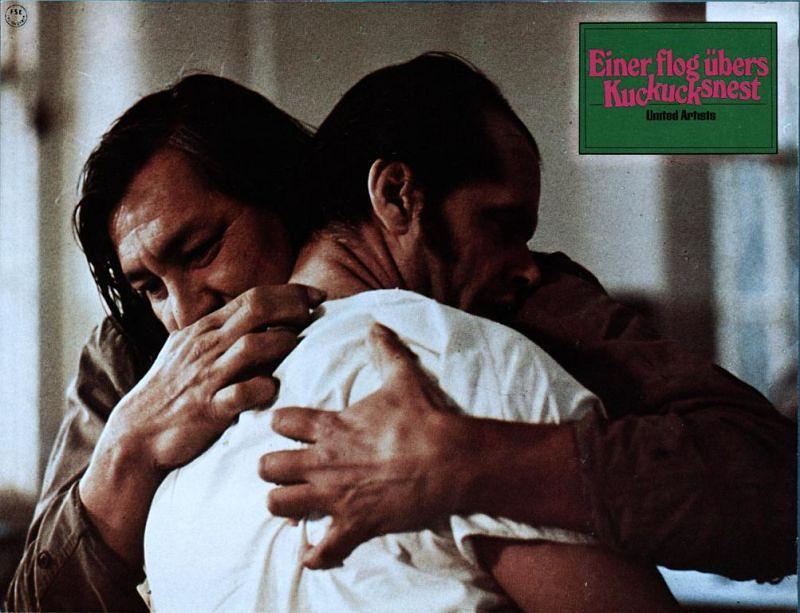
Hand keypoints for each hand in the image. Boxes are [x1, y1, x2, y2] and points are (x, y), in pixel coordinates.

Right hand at [79, 283, 323, 564]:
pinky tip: (274, 387)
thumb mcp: (190, 351)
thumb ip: (222, 332)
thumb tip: (258, 317)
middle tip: (315, 312)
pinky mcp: (209, 408)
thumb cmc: (171, 391)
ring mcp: (208, 376)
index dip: (290, 292)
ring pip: (252, 346)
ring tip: (300, 344)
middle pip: (257, 310)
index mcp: (205, 330)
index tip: (317, 295)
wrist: (136, 434)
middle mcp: (207, 346)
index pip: (253, 297)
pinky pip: (241, 393)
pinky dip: (262, 387)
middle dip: (293, 306)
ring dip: (283, 342)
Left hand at [259, 323, 472, 568]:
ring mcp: (335, 496)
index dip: (280, 424)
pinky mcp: (353, 524)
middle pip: (269, 467)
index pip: (281, 422)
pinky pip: (321, 550)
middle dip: (272, 468)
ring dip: (286, 505)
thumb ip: (384, 351)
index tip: (287, 427)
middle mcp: (322, 461)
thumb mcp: (402, 378)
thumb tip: (375, 324)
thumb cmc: (422, 419)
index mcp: (330, 426)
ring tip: (296, 503)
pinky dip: (316, 554)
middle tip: (285, 469)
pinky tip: (316, 552)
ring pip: (280, 506)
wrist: (449, 459)